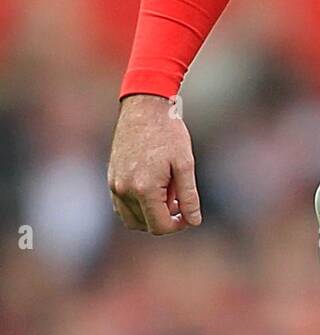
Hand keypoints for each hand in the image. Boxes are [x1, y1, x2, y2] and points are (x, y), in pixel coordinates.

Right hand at [108, 94, 201, 235]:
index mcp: (144, 189)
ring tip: (167, 190)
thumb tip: (194, 221)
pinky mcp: (111, 178)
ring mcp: (114, 185)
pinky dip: (137, 206)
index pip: (159, 227)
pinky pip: (121, 205)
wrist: (144, 107)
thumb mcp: (185, 163)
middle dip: (164, 218)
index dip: (177, 225)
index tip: (188, 213)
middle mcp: (124, 190)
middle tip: (179, 199)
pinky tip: (154, 187)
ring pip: (131, 218)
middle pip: (144, 225)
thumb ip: (188, 196)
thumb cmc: (168, 133)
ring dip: (150, 214)